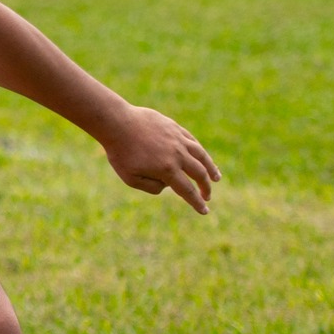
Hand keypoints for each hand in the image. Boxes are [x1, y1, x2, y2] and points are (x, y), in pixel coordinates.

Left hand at [97, 105, 220, 213]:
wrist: (117, 123)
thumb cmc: (120, 153)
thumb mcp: (131, 178)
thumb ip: (151, 187)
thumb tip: (167, 186)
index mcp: (167, 170)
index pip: (187, 190)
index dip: (197, 202)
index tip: (204, 210)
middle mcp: (177, 155)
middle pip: (199, 173)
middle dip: (205, 187)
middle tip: (207, 196)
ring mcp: (178, 139)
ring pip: (201, 155)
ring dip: (210, 168)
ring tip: (216, 177)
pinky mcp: (174, 128)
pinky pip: (192, 141)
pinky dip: (200, 151)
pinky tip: (202, 156)